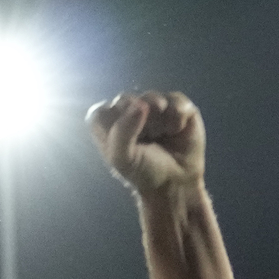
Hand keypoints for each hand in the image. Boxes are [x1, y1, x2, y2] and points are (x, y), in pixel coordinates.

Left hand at [87, 92, 203, 196]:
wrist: (178, 182)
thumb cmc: (144, 171)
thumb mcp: (123, 159)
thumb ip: (122, 132)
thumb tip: (140, 104)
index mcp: (107, 125)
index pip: (100, 112)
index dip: (114, 128)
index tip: (126, 143)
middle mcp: (127, 111)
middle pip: (126, 100)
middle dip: (136, 123)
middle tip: (146, 139)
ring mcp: (152, 106)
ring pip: (151, 97)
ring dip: (158, 120)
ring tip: (162, 135)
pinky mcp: (176, 105)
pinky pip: (176, 99)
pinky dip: (178, 115)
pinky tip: (177, 129)